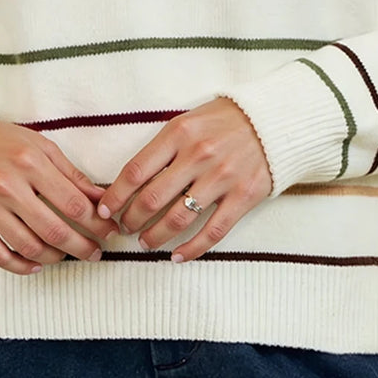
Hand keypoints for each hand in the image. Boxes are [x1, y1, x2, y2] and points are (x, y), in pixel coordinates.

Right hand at [0, 118, 116, 275]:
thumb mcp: (38, 146)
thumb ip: (70, 174)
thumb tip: (101, 198)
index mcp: (29, 162)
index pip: (74, 203)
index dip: (97, 223)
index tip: (109, 231)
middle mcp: (7, 185)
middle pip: (55, 230)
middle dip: (82, 247)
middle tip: (95, 253)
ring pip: (29, 247)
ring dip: (54, 258)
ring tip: (65, 256)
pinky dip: (21, 266)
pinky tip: (34, 265)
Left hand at [95, 96, 272, 262]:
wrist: (273, 121)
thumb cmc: (223, 121)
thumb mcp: (187, 121)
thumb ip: (162, 147)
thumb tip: (131, 180)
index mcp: (179, 133)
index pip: (136, 171)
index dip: (115, 195)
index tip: (105, 209)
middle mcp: (199, 155)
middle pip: (152, 199)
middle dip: (131, 220)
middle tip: (124, 228)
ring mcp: (222, 178)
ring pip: (178, 219)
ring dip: (155, 236)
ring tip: (145, 242)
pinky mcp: (244, 196)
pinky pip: (212, 231)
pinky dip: (192, 249)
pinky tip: (177, 256)